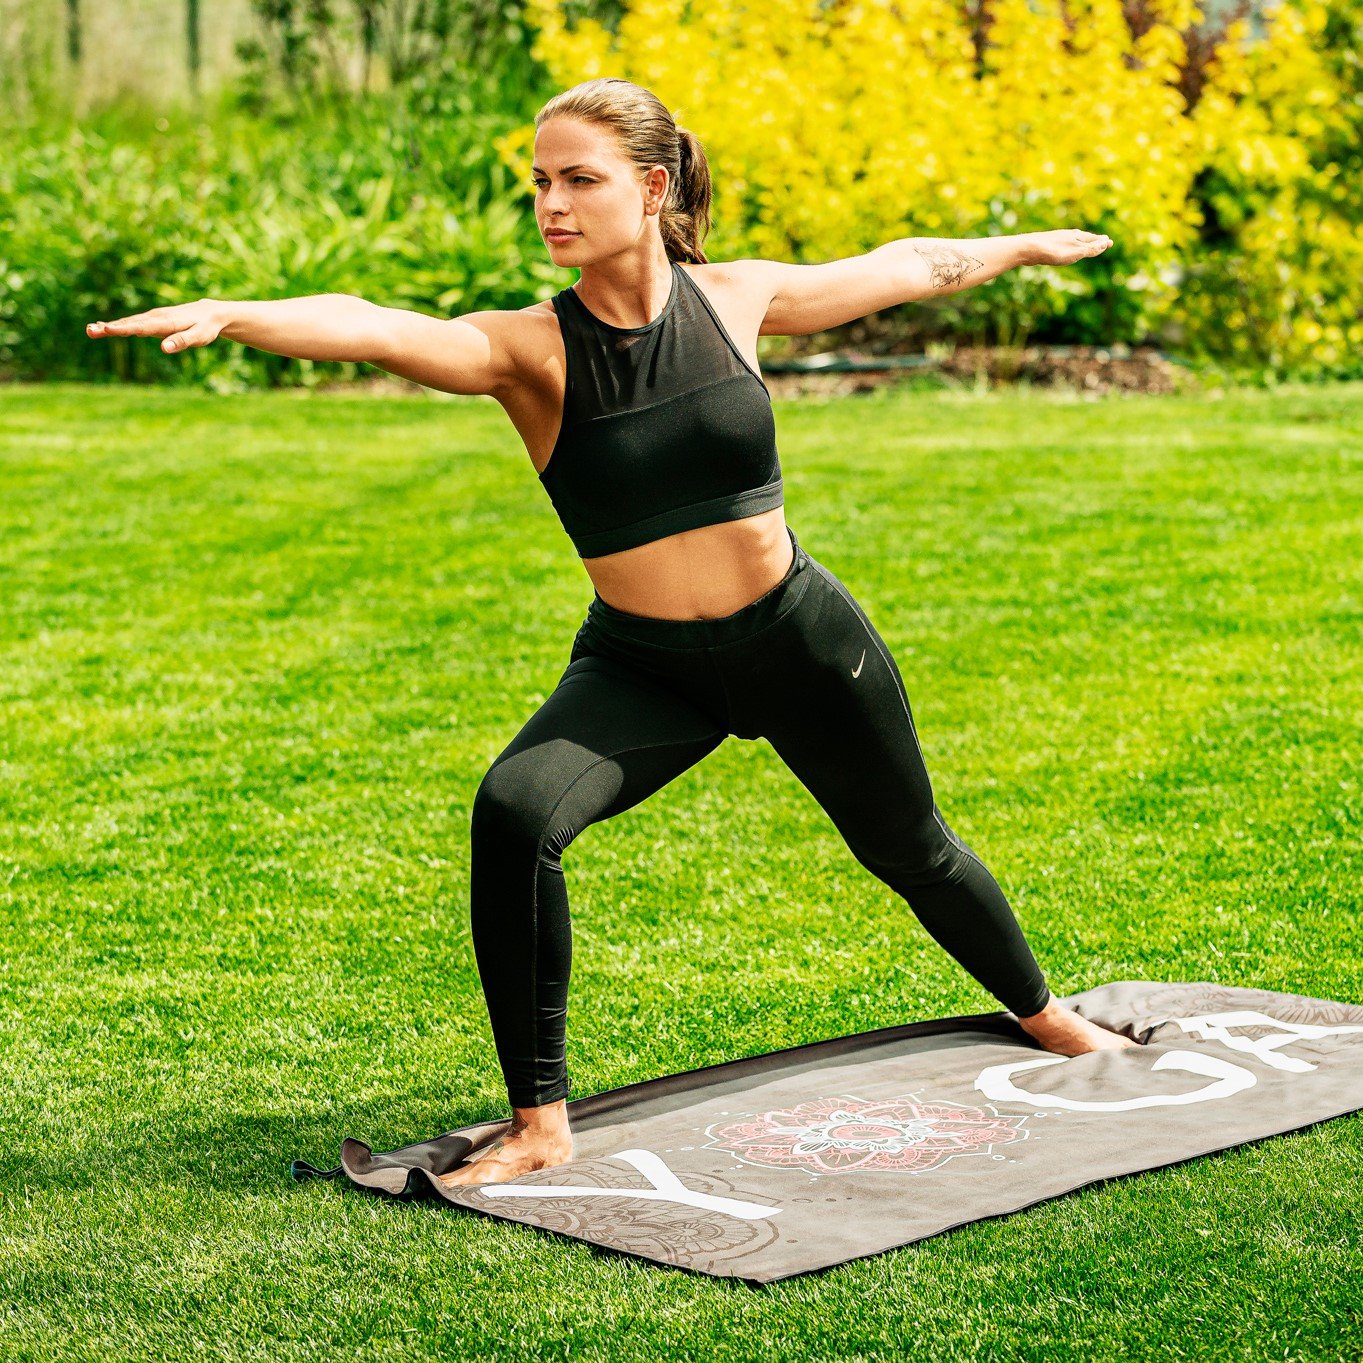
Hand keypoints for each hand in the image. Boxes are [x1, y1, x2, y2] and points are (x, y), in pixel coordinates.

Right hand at [86, 299, 225, 352]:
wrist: (210, 313)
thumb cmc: (206, 327)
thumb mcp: (198, 337)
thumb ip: (181, 342)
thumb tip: (164, 349)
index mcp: (166, 322)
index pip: (142, 327)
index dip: (125, 329)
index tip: (107, 329)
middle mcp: (156, 317)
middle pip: (130, 323)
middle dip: (110, 327)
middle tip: (90, 331)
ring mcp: (153, 317)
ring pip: (129, 322)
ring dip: (109, 326)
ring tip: (91, 330)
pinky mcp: (153, 320)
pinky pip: (132, 323)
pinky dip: (118, 325)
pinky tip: (104, 328)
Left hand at [1025, 229, 1112, 265]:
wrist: (1028, 248)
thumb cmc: (1053, 252)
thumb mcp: (1074, 253)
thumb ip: (1090, 249)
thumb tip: (1106, 243)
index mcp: (1076, 237)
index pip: (1093, 240)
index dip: (1101, 242)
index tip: (1109, 242)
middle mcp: (1068, 235)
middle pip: (1084, 237)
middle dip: (1094, 240)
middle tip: (1102, 239)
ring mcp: (1058, 238)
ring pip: (1073, 239)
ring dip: (1082, 241)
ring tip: (1085, 241)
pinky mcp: (1048, 243)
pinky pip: (1063, 243)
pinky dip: (1069, 244)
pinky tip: (1064, 246)